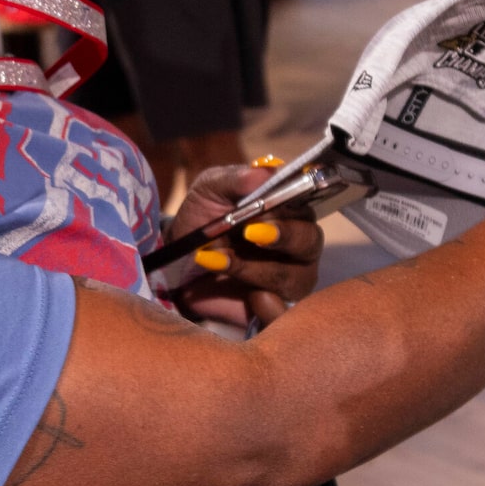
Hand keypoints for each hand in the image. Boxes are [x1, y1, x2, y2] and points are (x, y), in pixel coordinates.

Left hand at [160, 162, 325, 328]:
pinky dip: (268, 307)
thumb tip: (263, 172)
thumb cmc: (201, 220)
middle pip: (310, 240)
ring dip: (253, 268)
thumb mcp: (210, 190)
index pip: (307, 201)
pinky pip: (285, 313)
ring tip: (217, 261)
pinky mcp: (278, 309)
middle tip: (250, 234)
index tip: (265, 207)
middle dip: (283, 236)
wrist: (174, 265)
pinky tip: (250, 298)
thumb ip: (235, 179)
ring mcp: (291, 278)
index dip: (291, 202)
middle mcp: (298, 243)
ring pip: (291, 276)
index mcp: (288, 208)